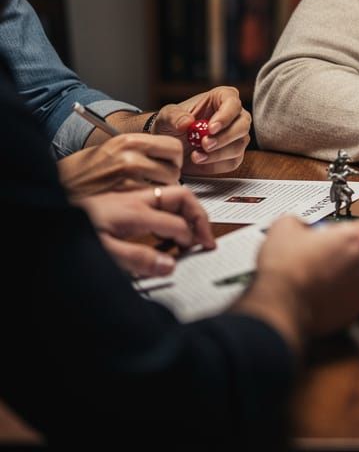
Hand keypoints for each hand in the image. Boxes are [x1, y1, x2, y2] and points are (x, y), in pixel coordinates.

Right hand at [58, 133, 183, 196]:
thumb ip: (141, 149)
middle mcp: (130, 156)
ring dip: (159, 191)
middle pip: (174, 169)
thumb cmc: (84, 169)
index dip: (174, 158)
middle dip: (170, 177)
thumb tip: (169, 155)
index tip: (168, 164)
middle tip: (156, 180)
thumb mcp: (113, 148)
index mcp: (130, 141)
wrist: (57, 185)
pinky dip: (146, 203)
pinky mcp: (124, 198)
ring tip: (142, 190)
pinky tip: (133, 200)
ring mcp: (127, 178)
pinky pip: (150, 200)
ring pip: (166, 187)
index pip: (174, 147)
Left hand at [76, 184, 215, 277]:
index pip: (177, 223)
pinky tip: (165, 237)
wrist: (47, 218)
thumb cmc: (74, 233)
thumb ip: (138, 259)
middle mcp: (138, 200)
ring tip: (191, 239)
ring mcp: (133, 200)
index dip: (191, 239)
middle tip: (206, 238)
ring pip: (173, 198)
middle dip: (200, 216)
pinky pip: (160, 205)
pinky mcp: (126, 204)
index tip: (198, 253)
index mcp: (135, 211)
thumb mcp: (104, 254)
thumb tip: (170, 265)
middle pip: (183, 198)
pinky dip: (172, 217)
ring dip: (188, 216)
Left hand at [154, 86, 251, 174]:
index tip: (211, 128)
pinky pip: (233, 162)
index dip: (225, 116)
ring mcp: (236, 136)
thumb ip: (174, 116)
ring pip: (239, 145)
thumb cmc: (171, 124)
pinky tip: (200, 161)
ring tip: (196, 155)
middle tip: (205, 145)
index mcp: (222, 98)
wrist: (171, 145)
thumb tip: (187, 123)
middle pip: (243, 125)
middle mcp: (234, 116)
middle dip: (224, 138)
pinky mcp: (234, 154)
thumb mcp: (166, 116)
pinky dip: (216, 164)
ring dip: (218, 154)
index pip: (233, 103)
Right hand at [235, 218, 358, 348]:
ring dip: (349, 276)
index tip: (335, 234)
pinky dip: (341, 296)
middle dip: (354, 254)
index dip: (348, 229)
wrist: (279, 304)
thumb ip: (300, 221)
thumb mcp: (284, 227)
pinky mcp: (354, 311)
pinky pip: (352, 299)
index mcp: (356, 240)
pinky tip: (322, 293)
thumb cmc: (286, 269)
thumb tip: (299, 226)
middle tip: (330, 255)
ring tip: (324, 276)